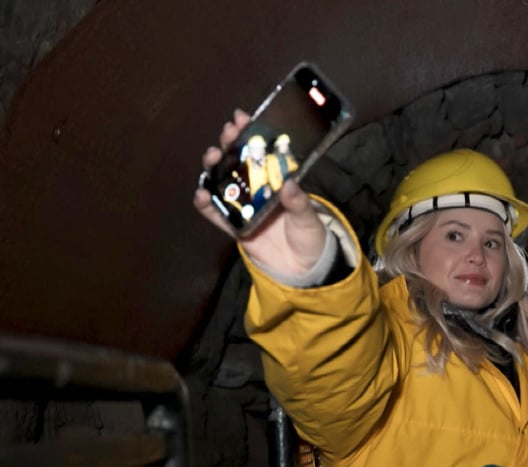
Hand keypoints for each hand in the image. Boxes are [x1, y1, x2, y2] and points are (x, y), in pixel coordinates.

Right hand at [193, 110, 327, 275]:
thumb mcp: (308, 218)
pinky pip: (216, 213)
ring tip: (213, 155)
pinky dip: (205, 203)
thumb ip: (299, 202)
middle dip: (230, 143)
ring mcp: (244, 206)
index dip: (251, 133)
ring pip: (222, 181)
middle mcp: (257, 189)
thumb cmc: (310, 237)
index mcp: (277, 181)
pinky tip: (200, 192)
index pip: (262, 151)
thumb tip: (290, 184)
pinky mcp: (234, 226)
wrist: (303, 270)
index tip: (242, 118)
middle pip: (238, 161)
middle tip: (228, 132)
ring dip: (214, 167)